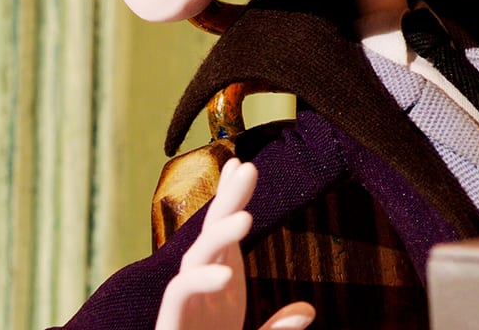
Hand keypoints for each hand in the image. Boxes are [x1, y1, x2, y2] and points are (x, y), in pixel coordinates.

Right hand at [155, 159, 314, 329]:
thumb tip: (307, 310)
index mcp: (219, 285)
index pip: (225, 235)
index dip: (233, 200)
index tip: (244, 165)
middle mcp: (200, 287)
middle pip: (210, 234)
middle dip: (227, 202)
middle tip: (245, 169)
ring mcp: (183, 303)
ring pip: (195, 258)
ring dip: (219, 236)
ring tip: (247, 219)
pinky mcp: (171, 321)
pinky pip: (180, 293)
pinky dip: (201, 280)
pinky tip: (225, 272)